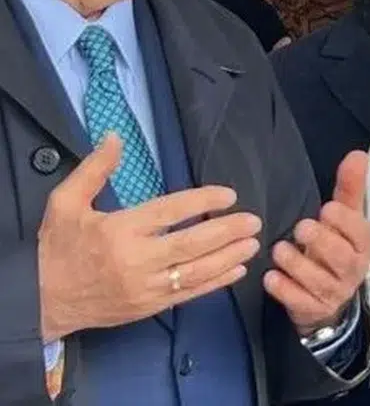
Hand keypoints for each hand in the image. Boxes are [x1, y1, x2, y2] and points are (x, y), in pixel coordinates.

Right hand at [38, 134, 260, 340]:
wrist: (40, 299)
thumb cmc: (57, 247)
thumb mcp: (65, 202)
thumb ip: (94, 169)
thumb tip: (115, 137)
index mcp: (119, 230)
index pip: (170, 211)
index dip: (202, 201)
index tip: (228, 194)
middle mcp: (136, 260)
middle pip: (191, 244)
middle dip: (227, 231)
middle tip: (253, 220)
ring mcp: (145, 287)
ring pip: (196, 272)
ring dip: (229, 257)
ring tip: (254, 243)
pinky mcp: (149, 307)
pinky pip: (189, 295)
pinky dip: (216, 283)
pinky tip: (237, 270)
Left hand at [265, 150, 369, 334]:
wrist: (328, 297)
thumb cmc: (335, 247)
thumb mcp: (343, 218)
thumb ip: (349, 188)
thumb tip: (358, 154)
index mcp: (362, 244)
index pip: (360, 233)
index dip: (345, 223)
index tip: (327, 209)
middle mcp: (353, 270)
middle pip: (343, 259)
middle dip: (323, 243)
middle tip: (301, 228)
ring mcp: (334, 292)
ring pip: (320, 282)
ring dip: (299, 265)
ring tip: (279, 250)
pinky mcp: (314, 309)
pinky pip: (301, 303)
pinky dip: (285, 291)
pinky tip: (270, 278)